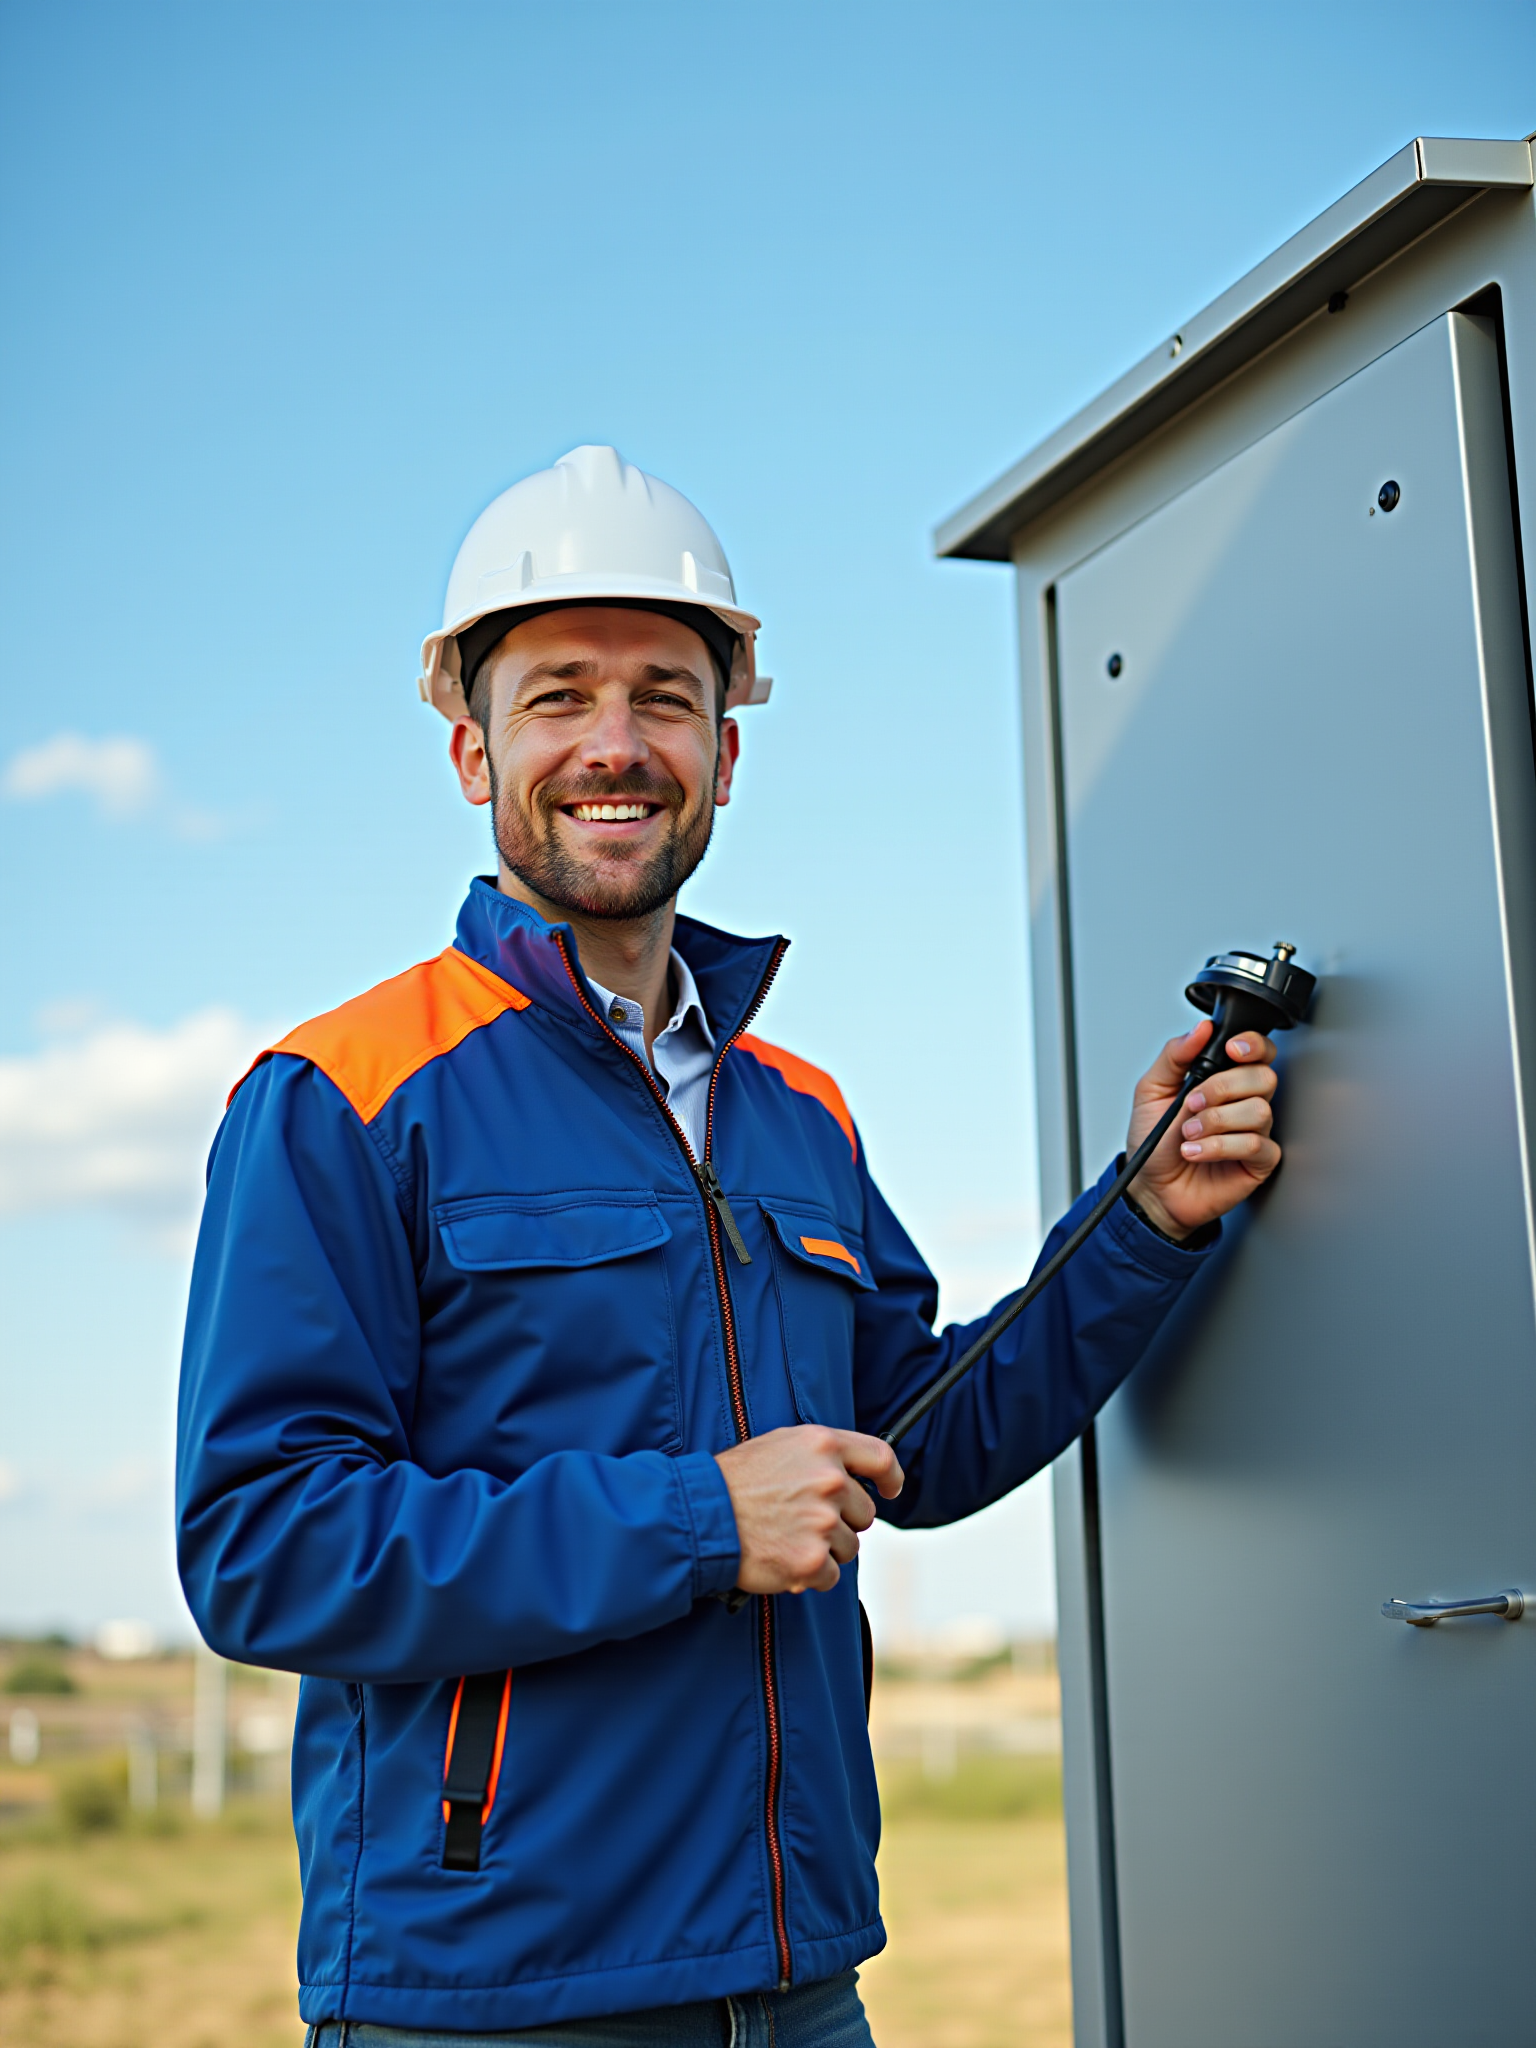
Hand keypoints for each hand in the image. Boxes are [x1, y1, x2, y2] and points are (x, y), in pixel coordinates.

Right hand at [714, 1426, 903, 1594]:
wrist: (701, 1516)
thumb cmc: (733, 1482)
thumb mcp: (778, 1447)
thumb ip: (819, 1458)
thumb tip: (850, 1479)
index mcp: (822, 1445)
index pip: (881, 1456)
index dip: (890, 1477)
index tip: (890, 1489)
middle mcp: (830, 1480)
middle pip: (864, 1512)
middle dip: (840, 1522)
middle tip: (802, 1521)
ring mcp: (823, 1521)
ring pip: (848, 1547)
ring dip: (823, 1550)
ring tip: (784, 1538)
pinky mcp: (812, 1559)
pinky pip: (830, 1576)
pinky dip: (809, 1575)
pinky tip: (781, 1558)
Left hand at [1126, 1018, 1279, 1239]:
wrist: (1150, 1187)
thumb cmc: (1154, 1142)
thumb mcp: (1151, 1090)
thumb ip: (1174, 1055)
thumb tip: (1201, 1028)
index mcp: (1224, 1080)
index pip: (1258, 1052)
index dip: (1253, 1045)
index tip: (1231, 1050)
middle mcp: (1243, 1103)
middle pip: (1263, 1077)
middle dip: (1222, 1088)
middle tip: (1191, 1104)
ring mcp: (1254, 1132)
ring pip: (1260, 1111)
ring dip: (1216, 1121)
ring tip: (1188, 1134)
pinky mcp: (1258, 1162)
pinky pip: (1257, 1145)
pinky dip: (1220, 1147)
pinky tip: (1196, 1152)